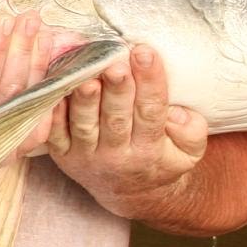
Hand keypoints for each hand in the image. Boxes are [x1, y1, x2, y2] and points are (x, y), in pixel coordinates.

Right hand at [0, 12, 59, 173]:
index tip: (2, 22)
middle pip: (10, 91)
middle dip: (21, 51)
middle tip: (29, 18)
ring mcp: (1, 148)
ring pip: (27, 103)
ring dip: (36, 66)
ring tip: (42, 33)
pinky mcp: (10, 152)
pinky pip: (38, 127)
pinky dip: (48, 100)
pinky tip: (53, 73)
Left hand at [44, 43, 207, 214]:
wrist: (129, 193)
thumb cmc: (161, 159)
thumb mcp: (188, 151)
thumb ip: (191, 130)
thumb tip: (176, 112)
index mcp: (150, 151)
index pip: (151, 112)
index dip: (150, 82)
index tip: (146, 52)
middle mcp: (117, 156)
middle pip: (116, 118)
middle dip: (116, 89)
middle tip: (115, 63)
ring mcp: (86, 156)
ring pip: (84, 124)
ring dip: (84, 99)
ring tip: (88, 75)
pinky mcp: (62, 155)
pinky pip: (54, 133)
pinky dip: (54, 113)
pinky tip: (57, 90)